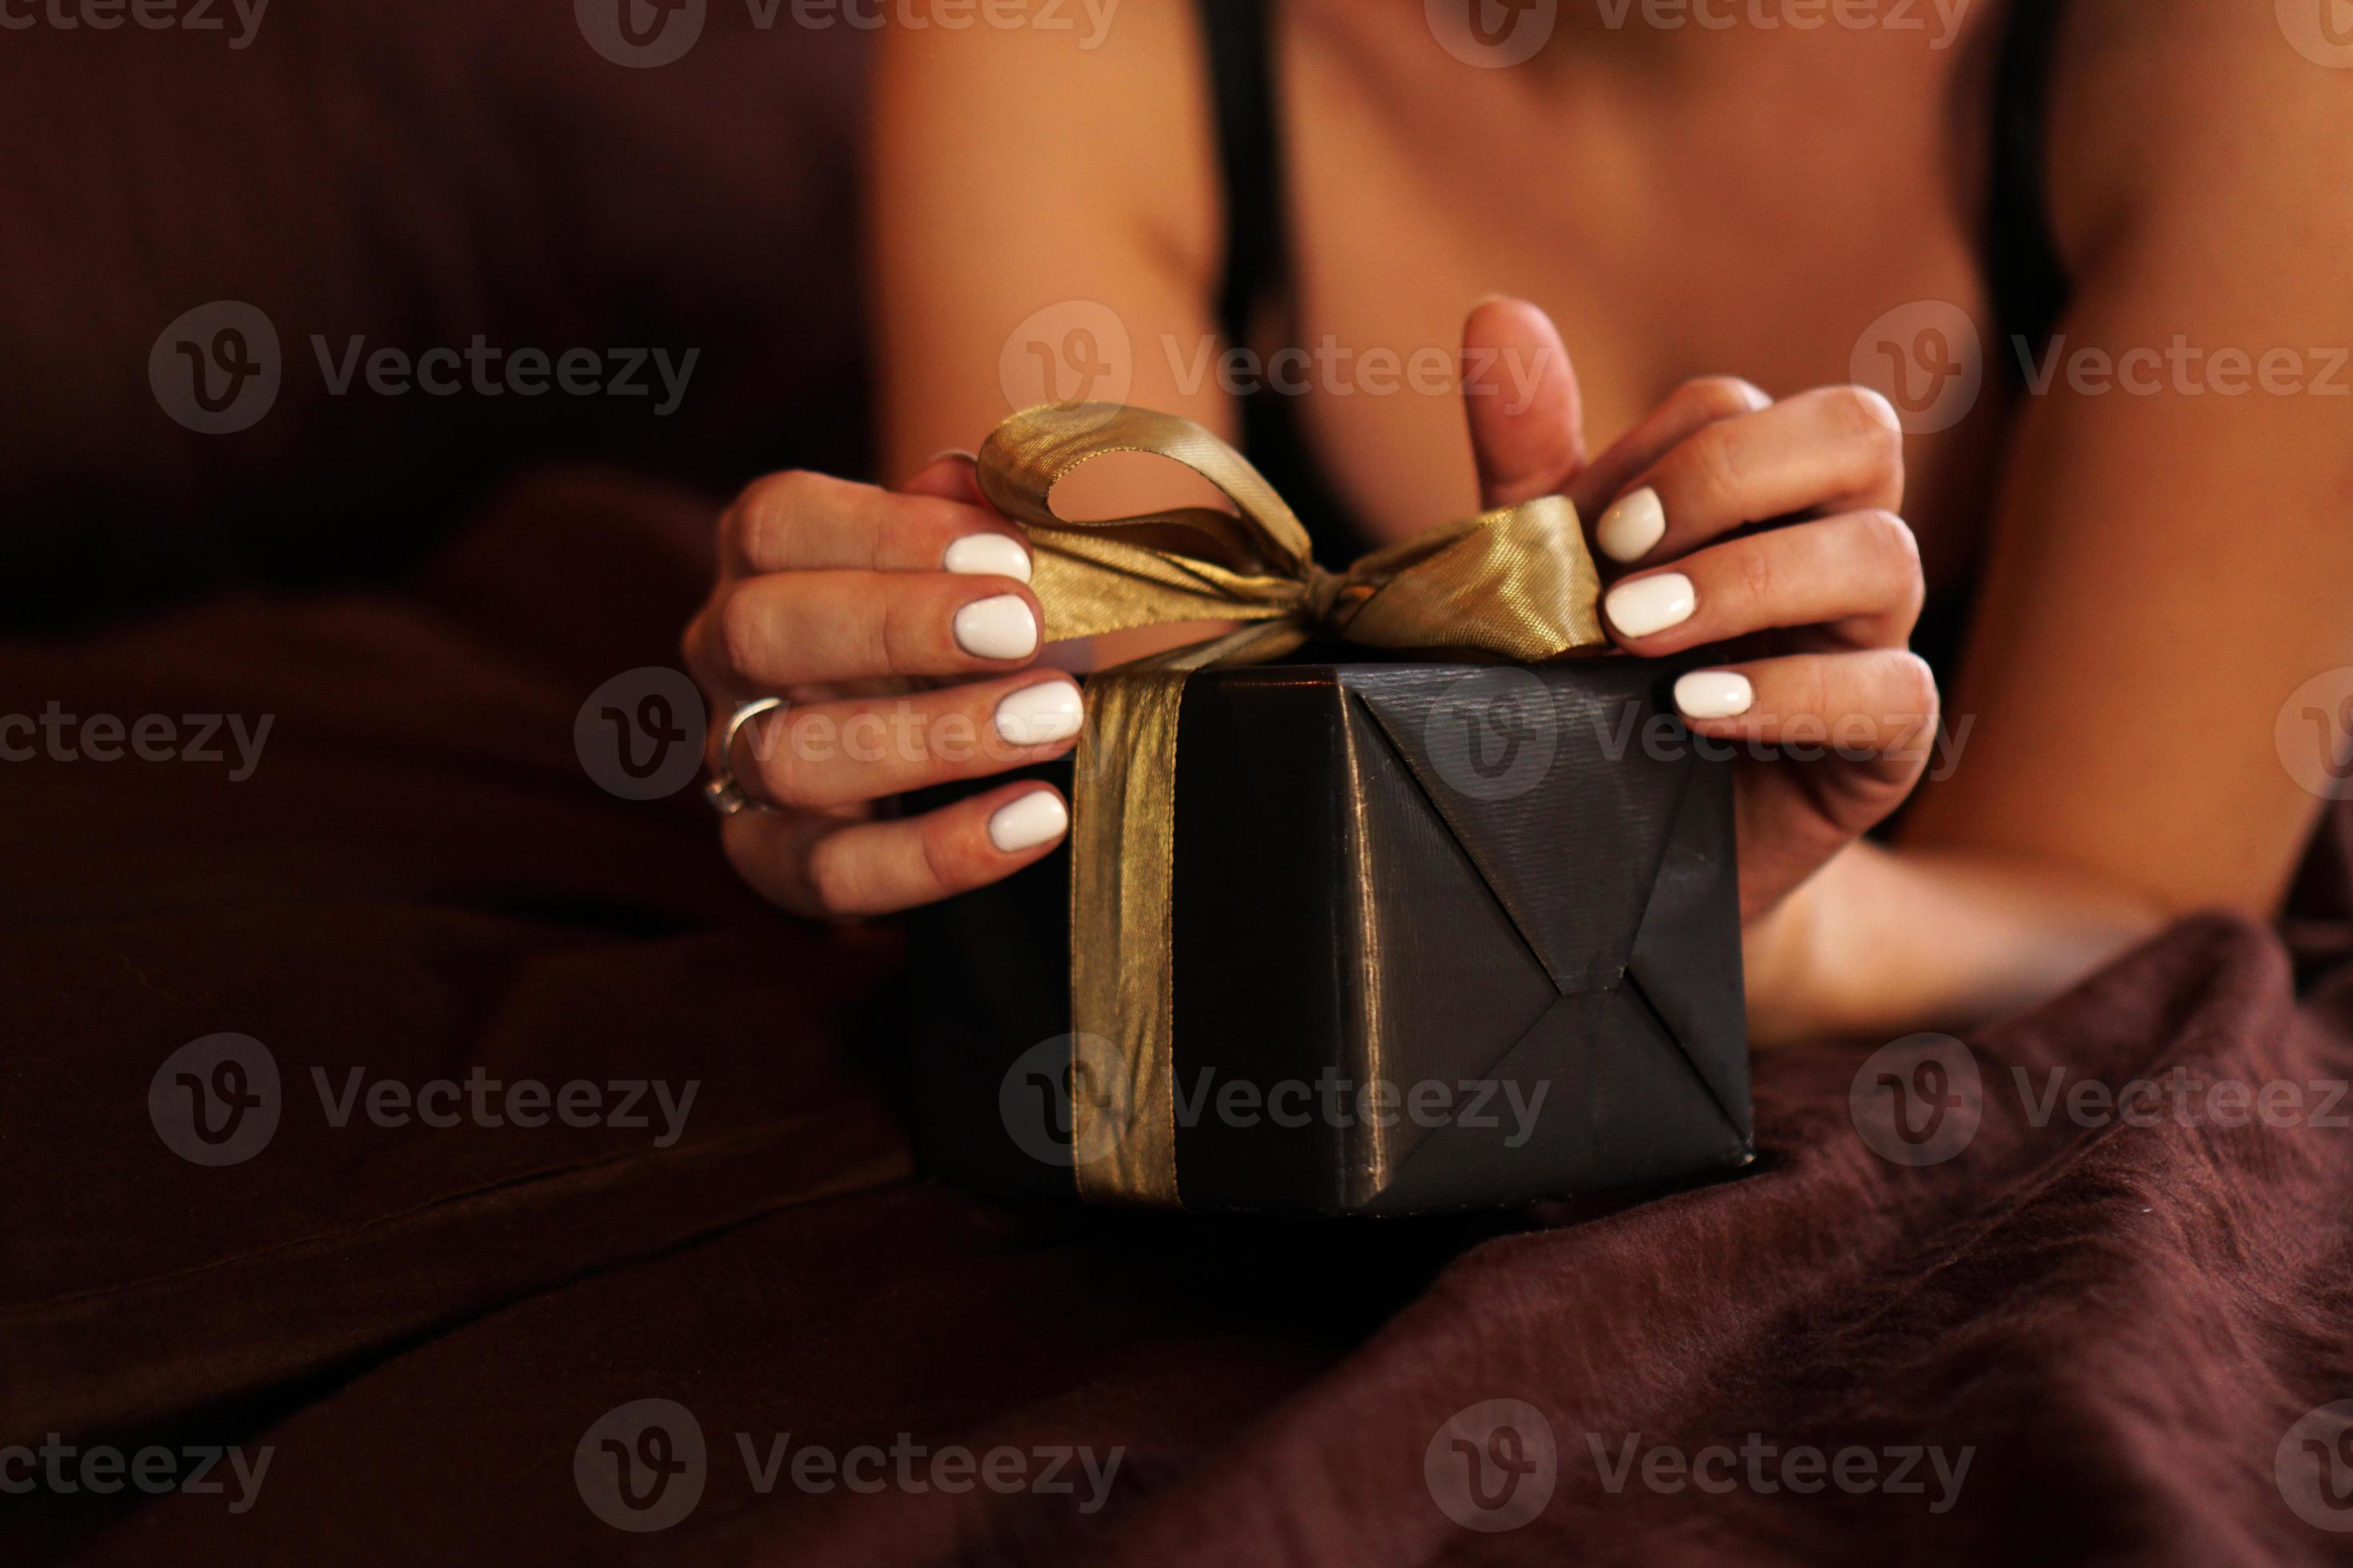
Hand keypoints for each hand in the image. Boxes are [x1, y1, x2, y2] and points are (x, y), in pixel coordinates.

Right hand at [682, 455, 1081, 917]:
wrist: (962, 740)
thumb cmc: (969, 622)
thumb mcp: (979, 560)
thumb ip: (981, 513)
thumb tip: (987, 476)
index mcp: (765, 558)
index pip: (778, 522)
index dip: (887, 532)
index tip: (1009, 551)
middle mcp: (728, 657)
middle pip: (758, 630)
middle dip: (896, 626)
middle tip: (1026, 628)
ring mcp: (738, 763)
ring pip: (787, 757)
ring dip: (933, 738)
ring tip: (1055, 718)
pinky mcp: (777, 862)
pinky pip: (834, 871)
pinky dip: (941, 853)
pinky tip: (1038, 818)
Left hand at [1463, 298, 1936, 921]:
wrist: (1615, 860)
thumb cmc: (1584, 700)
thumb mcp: (1536, 579)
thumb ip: (1525, 458)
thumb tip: (1496, 313)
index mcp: (1753, 493)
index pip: (1739, 407)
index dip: (1659, 453)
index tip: (1584, 529)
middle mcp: (1830, 545)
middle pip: (1857, 431)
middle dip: (1732, 476)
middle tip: (1621, 554)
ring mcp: (1871, 640)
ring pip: (1884, 554)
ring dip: (1749, 580)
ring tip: (1637, 634)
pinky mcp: (1886, 744)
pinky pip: (1891, 691)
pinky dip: (1792, 690)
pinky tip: (1695, 708)